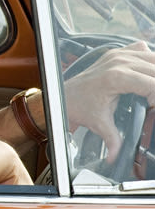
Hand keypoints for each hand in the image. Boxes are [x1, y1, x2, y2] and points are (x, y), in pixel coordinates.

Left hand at [64, 41, 154, 162]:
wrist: (64, 95)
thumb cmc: (78, 106)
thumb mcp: (99, 124)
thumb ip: (113, 141)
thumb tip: (117, 158)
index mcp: (116, 77)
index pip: (153, 84)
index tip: (154, 109)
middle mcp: (118, 61)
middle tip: (153, 103)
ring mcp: (118, 55)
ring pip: (153, 57)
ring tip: (152, 93)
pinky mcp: (117, 53)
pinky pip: (143, 50)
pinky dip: (151, 61)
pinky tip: (149, 76)